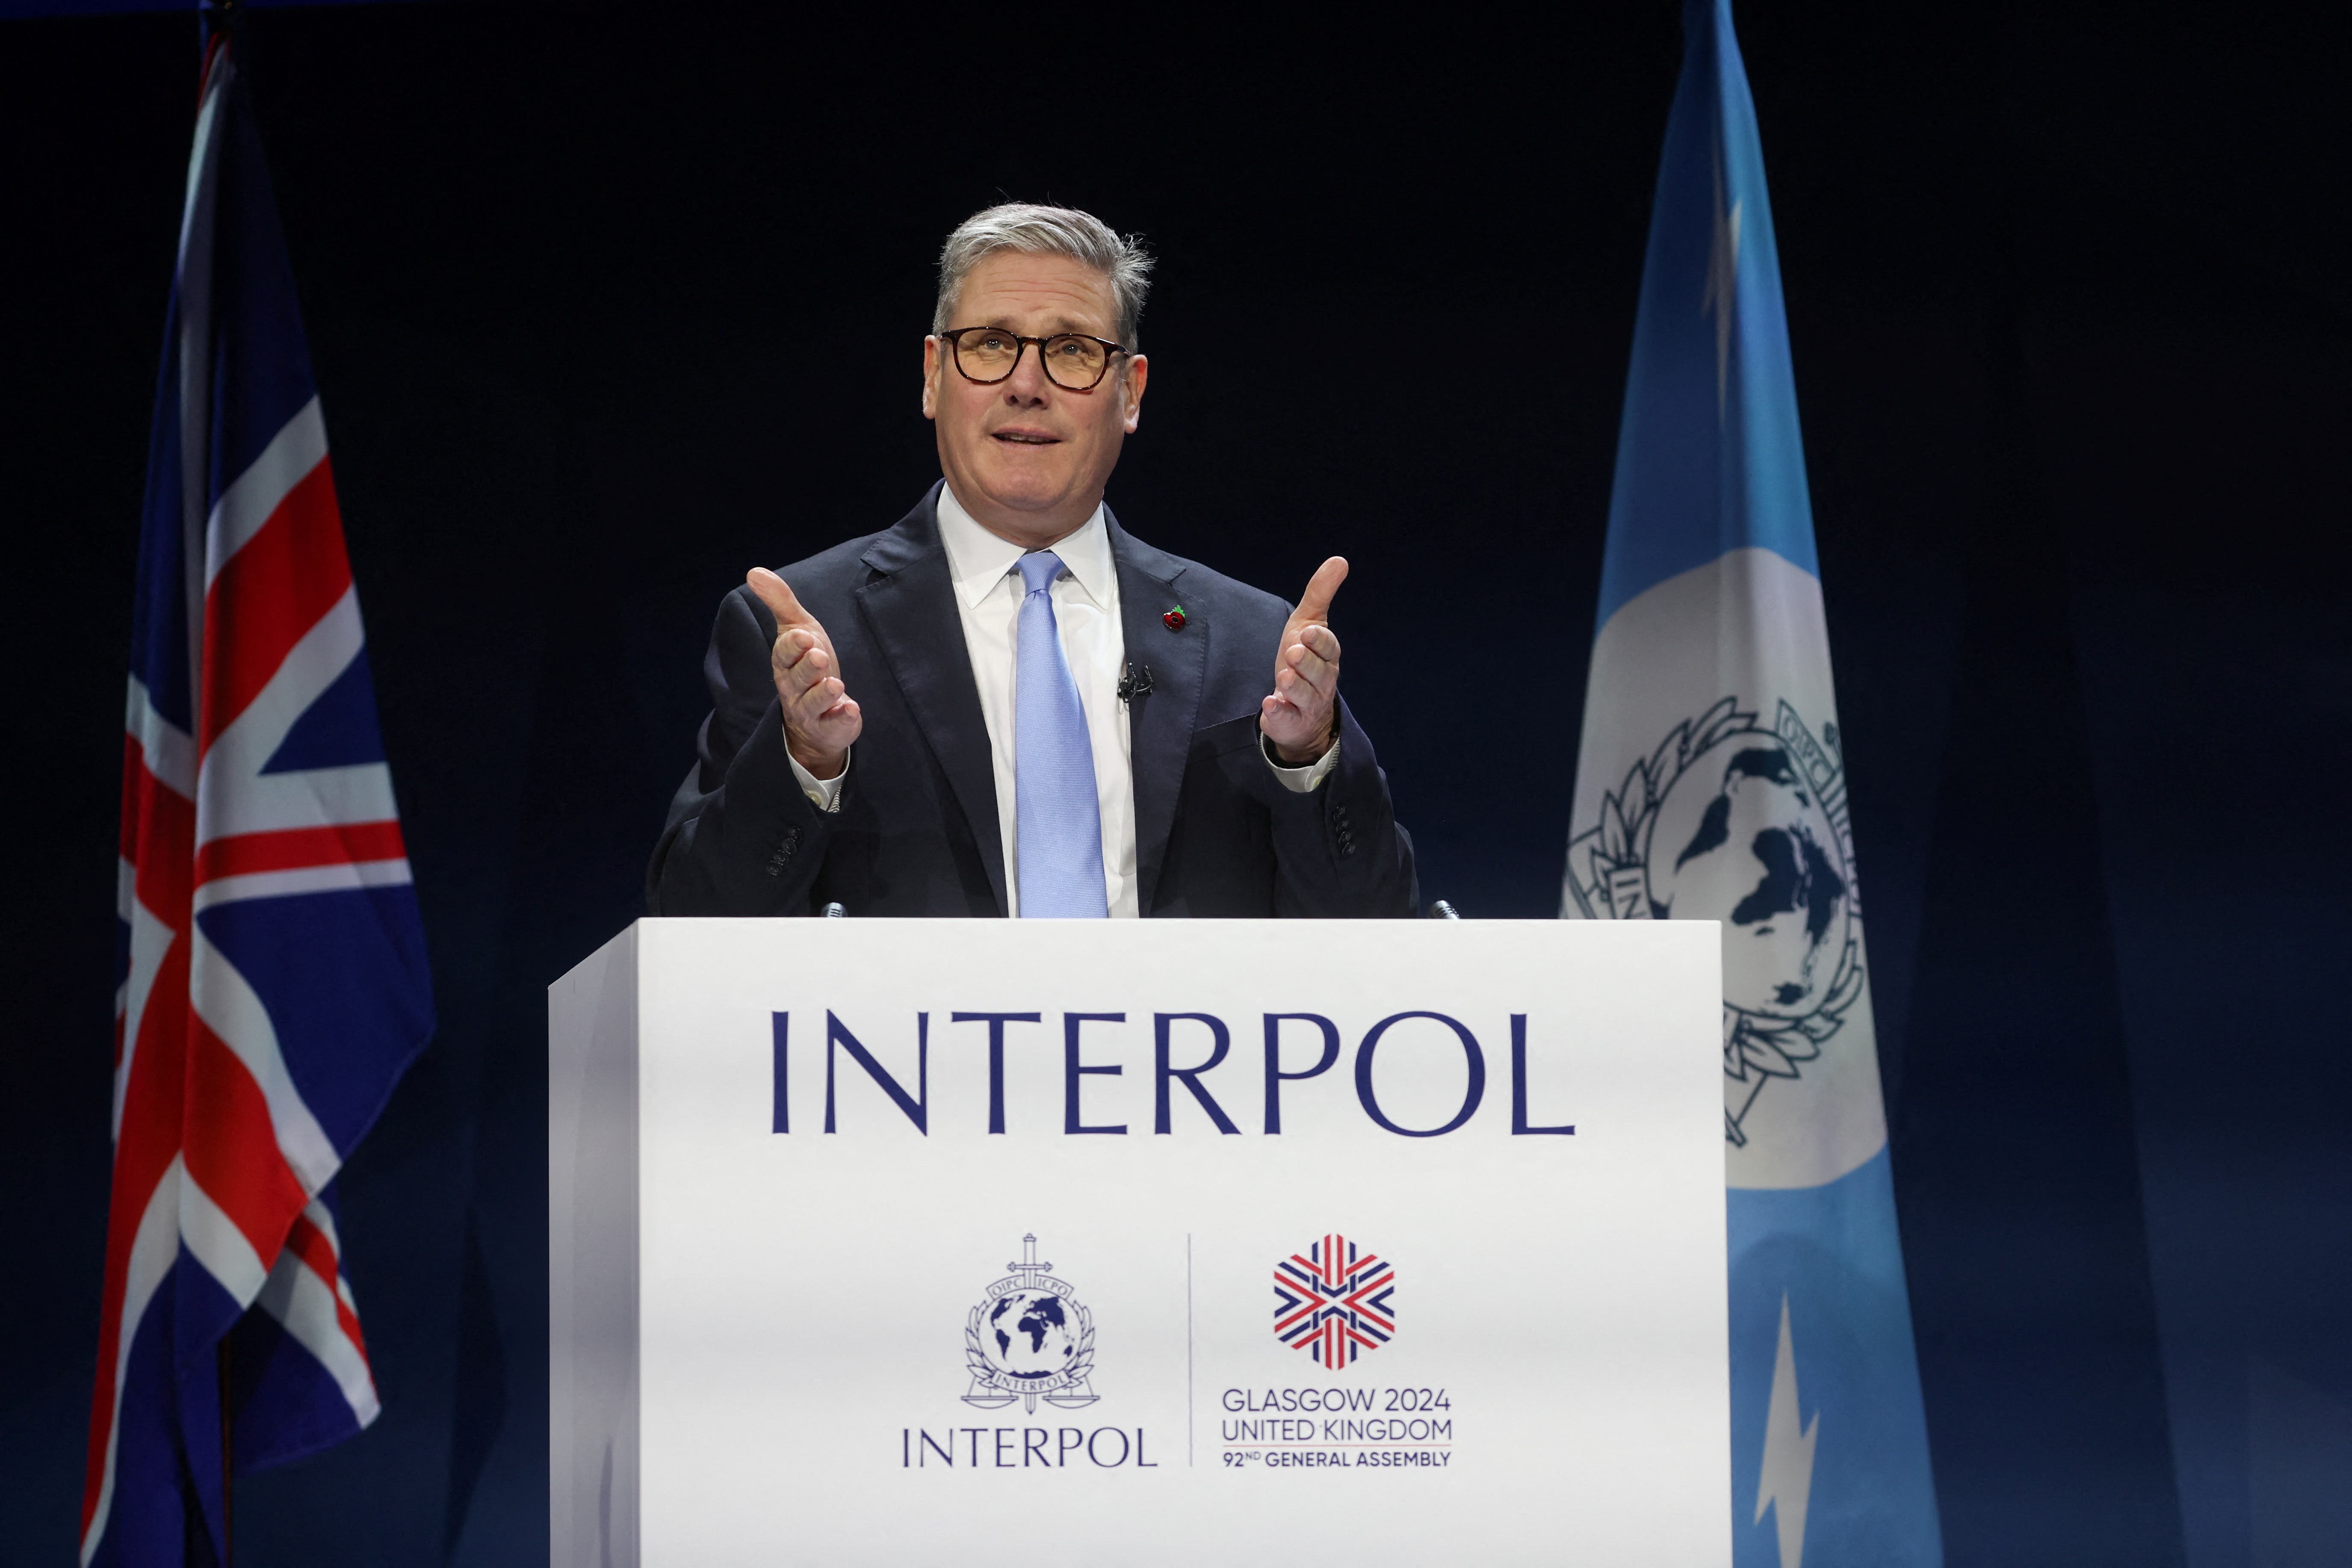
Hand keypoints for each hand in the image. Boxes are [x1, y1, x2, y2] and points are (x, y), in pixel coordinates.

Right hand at [747, 568, 861, 778]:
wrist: (818, 716)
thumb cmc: (808, 665)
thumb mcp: (798, 630)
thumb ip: (780, 602)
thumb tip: (754, 572)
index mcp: (785, 663)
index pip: (783, 654)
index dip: (792, 646)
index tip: (804, 636)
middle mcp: (793, 689)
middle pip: (796, 679)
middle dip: (807, 668)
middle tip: (819, 655)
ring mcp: (810, 712)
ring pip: (812, 704)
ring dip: (823, 694)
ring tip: (835, 684)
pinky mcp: (829, 728)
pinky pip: (833, 726)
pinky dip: (842, 718)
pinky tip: (852, 710)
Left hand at [1260, 556, 1346, 764]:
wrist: (1299, 709)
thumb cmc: (1303, 659)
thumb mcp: (1308, 623)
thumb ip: (1320, 593)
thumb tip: (1339, 560)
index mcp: (1327, 657)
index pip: (1328, 648)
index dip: (1320, 641)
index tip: (1309, 632)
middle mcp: (1322, 682)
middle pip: (1319, 673)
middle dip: (1307, 663)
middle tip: (1294, 653)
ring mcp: (1307, 705)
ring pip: (1305, 696)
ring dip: (1294, 686)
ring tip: (1283, 676)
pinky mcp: (1290, 722)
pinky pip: (1287, 719)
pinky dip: (1279, 712)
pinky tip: (1269, 704)